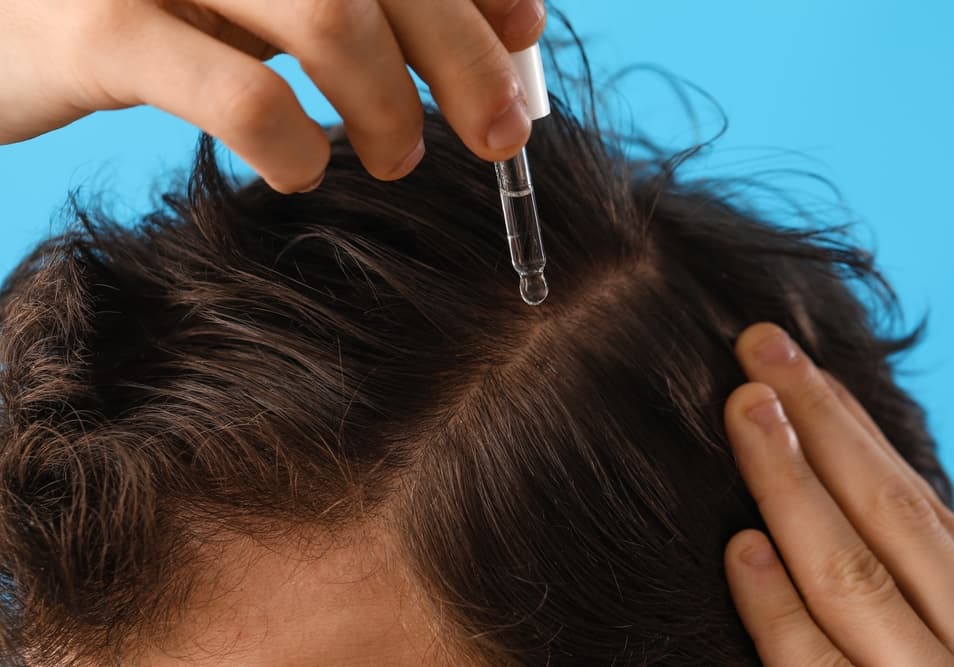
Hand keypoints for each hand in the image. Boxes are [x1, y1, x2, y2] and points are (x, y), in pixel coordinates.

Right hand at [0, 0, 545, 191]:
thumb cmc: (150, 7)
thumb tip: (513, 16)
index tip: (522, 33)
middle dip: (463, 57)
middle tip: (497, 134)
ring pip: (331, 16)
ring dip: (389, 106)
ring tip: (399, 160)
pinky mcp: (102, 28)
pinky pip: (240, 93)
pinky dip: (295, 145)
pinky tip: (301, 171)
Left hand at [723, 323, 953, 665]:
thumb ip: (920, 580)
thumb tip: (838, 475)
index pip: (915, 504)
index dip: (855, 431)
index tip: (803, 371)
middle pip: (888, 515)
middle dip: (820, 421)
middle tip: (759, 346)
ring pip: (852, 576)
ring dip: (791, 484)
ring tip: (745, 408)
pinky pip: (815, 666)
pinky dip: (777, 608)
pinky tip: (742, 548)